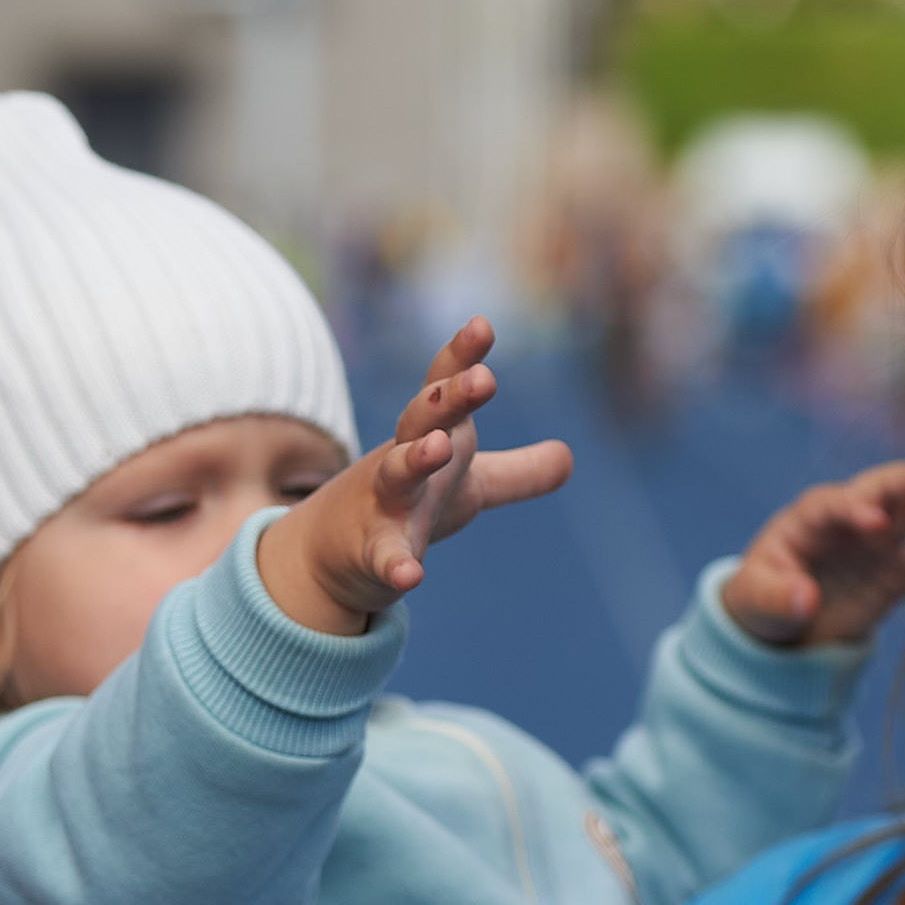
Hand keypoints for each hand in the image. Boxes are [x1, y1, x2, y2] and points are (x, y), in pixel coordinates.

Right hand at [257, 318, 572, 634]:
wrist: (337, 555)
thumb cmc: (410, 504)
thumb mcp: (469, 487)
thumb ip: (518, 472)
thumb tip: (568, 457)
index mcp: (431, 436)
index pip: (443, 387)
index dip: (461, 357)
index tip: (482, 325)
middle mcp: (404, 460)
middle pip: (423, 419)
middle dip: (449, 398)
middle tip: (483, 378)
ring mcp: (385, 503)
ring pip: (397, 474)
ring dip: (416, 459)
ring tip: (438, 447)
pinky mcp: (374, 552)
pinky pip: (384, 557)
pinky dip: (395, 565)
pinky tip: (409, 579)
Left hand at [723, 461, 904, 646]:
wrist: (783, 626)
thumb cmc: (761, 599)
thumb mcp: (755, 601)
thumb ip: (777, 598)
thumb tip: (805, 599)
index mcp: (814, 515)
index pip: (839, 502)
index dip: (858, 508)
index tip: (876, 524)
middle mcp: (856, 516)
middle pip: (890, 490)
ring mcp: (884, 540)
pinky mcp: (902, 570)